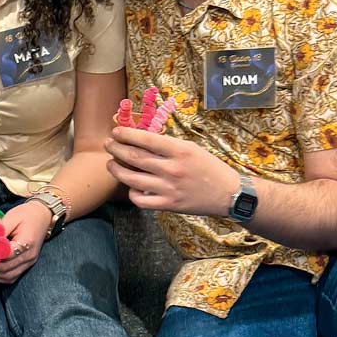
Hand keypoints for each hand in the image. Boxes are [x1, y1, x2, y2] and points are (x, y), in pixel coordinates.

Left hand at [0, 200, 49, 283]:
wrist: (42, 216)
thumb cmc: (26, 214)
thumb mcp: (11, 217)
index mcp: (27, 242)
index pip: (5, 255)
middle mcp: (29, 256)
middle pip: (6, 269)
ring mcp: (29, 262)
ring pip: (8, 276)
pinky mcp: (27, 265)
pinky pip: (12, 277)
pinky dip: (0, 275)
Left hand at [105, 126, 239, 216]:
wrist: (228, 193)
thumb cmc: (209, 167)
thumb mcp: (191, 148)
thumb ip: (167, 145)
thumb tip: (141, 139)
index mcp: (179, 150)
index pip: (145, 139)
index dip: (126, 134)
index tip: (116, 131)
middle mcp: (172, 168)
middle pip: (134, 157)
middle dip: (116, 149)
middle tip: (108, 144)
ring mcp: (169, 188)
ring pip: (132, 178)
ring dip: (116, 170)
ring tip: (110, 164)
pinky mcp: (169, 204)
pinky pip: (141, 200)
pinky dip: (132, 193)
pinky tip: (130, 186)